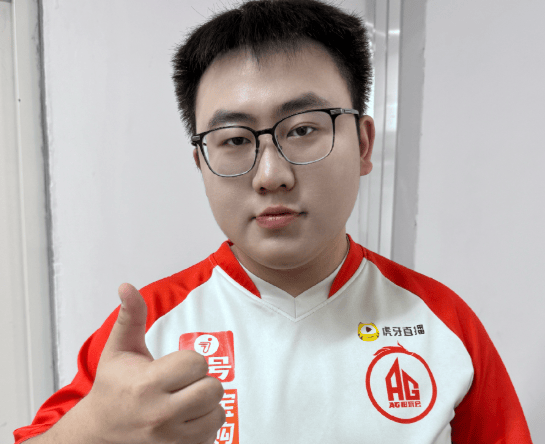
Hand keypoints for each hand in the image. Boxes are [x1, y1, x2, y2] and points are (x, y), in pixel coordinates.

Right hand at [84, 283, 224, 443]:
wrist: (100, 432)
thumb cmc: (113, 387)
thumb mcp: (118, 349)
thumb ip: (130, 316)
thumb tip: (127, 286)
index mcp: (147, 384)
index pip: (197, 363)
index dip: (190, 361)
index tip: (175, 366)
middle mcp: (160, 415)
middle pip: (213, 388)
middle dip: (202, 381)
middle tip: (183, 383)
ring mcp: (171, 439)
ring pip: (218, 412)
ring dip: (207, 404)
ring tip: (185, 401)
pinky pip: (214, 434)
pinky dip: (205, 425)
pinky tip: (186, 419)